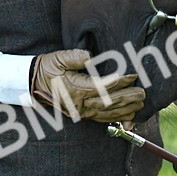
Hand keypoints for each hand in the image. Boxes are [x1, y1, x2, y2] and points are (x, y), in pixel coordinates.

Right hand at [30, 49, 144, 121]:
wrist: (33, 82)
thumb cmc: (48, 68)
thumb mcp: (59, 58)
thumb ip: (75, 57)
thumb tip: (90, 57)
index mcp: (74, 89)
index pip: (101, 87)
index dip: (118, 82)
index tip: (132, 76)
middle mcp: (79, 104)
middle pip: (107, 103)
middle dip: (127, 98)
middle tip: (143, 93)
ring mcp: (81, 111)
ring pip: (107, 113)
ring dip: (125, 109)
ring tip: (140, 104)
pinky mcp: (82, 114)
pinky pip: (102, 119)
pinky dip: (116, 118)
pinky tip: (129, 117)